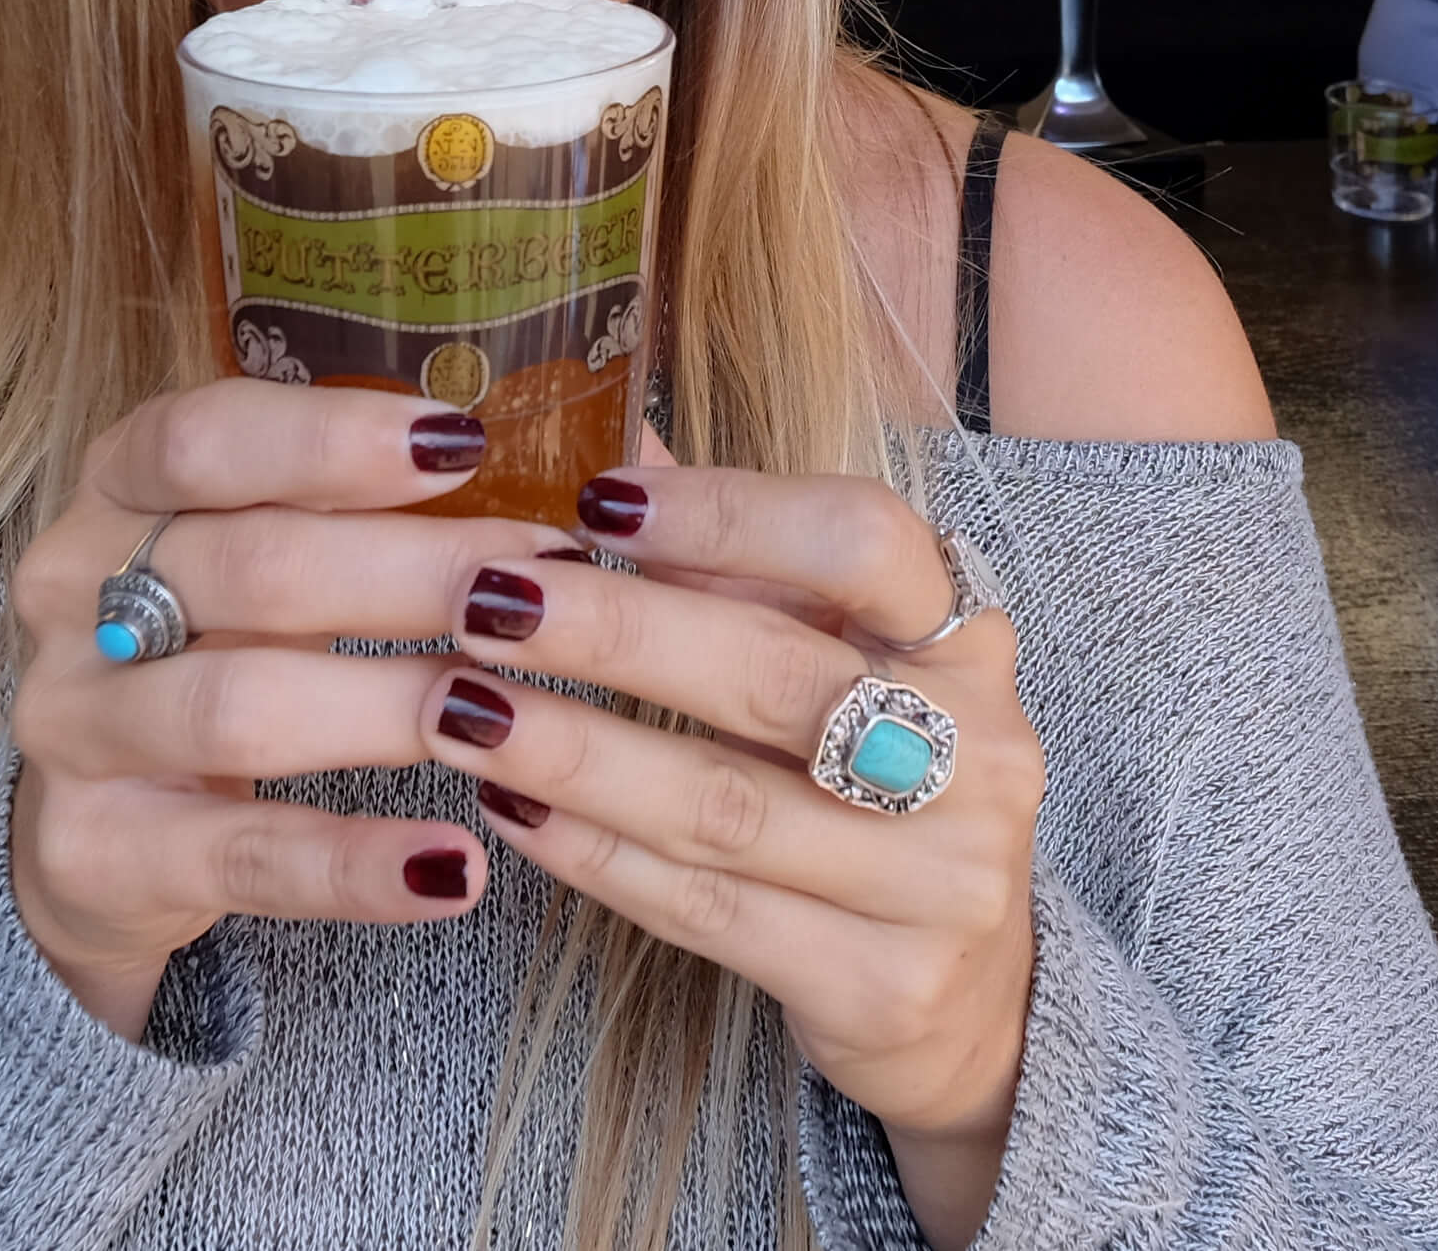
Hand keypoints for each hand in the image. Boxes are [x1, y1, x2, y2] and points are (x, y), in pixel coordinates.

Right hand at [6, 380, 573, 1040]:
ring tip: (501, 711)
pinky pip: (244, 856)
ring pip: (240, 707)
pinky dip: (355, 864)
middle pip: (248, 568)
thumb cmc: (212, 647)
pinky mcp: (97, 852)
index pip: (203, 438)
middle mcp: (69, 591)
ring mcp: (71, 725)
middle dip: (407, 572)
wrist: (93, 831)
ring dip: (385, 707)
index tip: (466, 442)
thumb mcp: (252, 555)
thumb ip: (354, 510)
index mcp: (113, 487)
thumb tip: (545, 486)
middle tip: (537, 581)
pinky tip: (454, 867)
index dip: (332, 440)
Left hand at [432, 469, 1039, 1245]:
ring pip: (725, 806)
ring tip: (458, 710)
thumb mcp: (840, 664)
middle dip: (616, 632)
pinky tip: (512, 810)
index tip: (599, 501)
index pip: (864, 540)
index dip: (731, 512)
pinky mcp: (884, 985)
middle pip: (776, 675)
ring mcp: (941, 879)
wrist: (967, 992)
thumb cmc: (876, 790)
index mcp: (965, 642)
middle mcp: (978, 753)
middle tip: (483, 601)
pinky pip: (708, 909)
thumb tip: (623, 446)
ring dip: (574, 752)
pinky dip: (595, 857)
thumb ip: (744, 565)